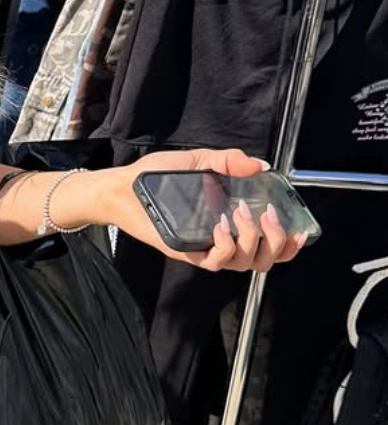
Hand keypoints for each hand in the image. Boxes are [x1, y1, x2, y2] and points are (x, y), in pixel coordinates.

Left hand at [88, 149, 306, 272]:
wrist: (123, 185)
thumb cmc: (156, 177)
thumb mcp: (198, 161)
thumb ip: (228, 161)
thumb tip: (259, 165)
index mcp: (230, 223)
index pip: (268, 244)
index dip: (288, 245)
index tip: (301, 232)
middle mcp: (221, 240)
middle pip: (263, 261)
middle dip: (276, 242)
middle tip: (270, 216)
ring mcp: (204, 248)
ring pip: (244, 263)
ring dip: (252, 241)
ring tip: (242, 216)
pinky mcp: (186, 251)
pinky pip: (214, 261)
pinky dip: (224, 246)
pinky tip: (222, 227)